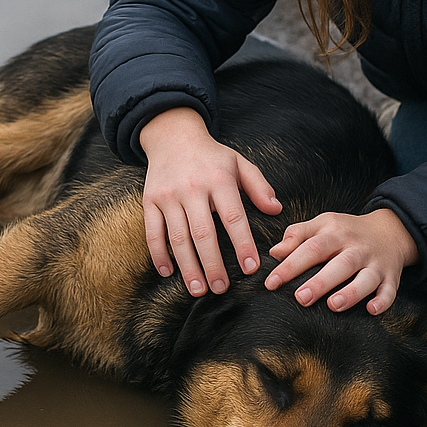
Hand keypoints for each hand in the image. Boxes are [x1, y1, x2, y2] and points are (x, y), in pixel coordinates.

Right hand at [139, 107, 281, 296]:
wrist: (172, 136)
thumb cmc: (212, 156)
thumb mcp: (239, 163)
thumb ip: (259, 186)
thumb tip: (277, 211)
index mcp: (219, 180)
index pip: (233, 217)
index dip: (243, 244)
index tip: (251, 268)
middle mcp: (193, 188)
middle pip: (203, 233)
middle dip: (213, 264)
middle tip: (222, 288)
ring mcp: (168, 195)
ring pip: (178, 238)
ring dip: (188, 267)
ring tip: (199, 289)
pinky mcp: (150, 201)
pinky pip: (153, 232)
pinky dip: (159, 255)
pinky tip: (168, 272)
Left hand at [265, 209, 418, 313]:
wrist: (390, 230)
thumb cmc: (347, 231)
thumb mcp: (323, 224)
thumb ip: (297, 235)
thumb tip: (274, 252)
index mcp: (336, 233)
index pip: (311, 247)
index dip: (291, 265)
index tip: (272, 282)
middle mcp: (357, 248)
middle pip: (340, 263)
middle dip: (320, 282)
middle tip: (301, 298)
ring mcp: (375, 263)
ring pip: (366, 278)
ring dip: (351, 292)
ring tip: (333, 305)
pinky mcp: (391, 277)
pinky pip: (390, 290)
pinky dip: (383, 301)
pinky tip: (372, 310)